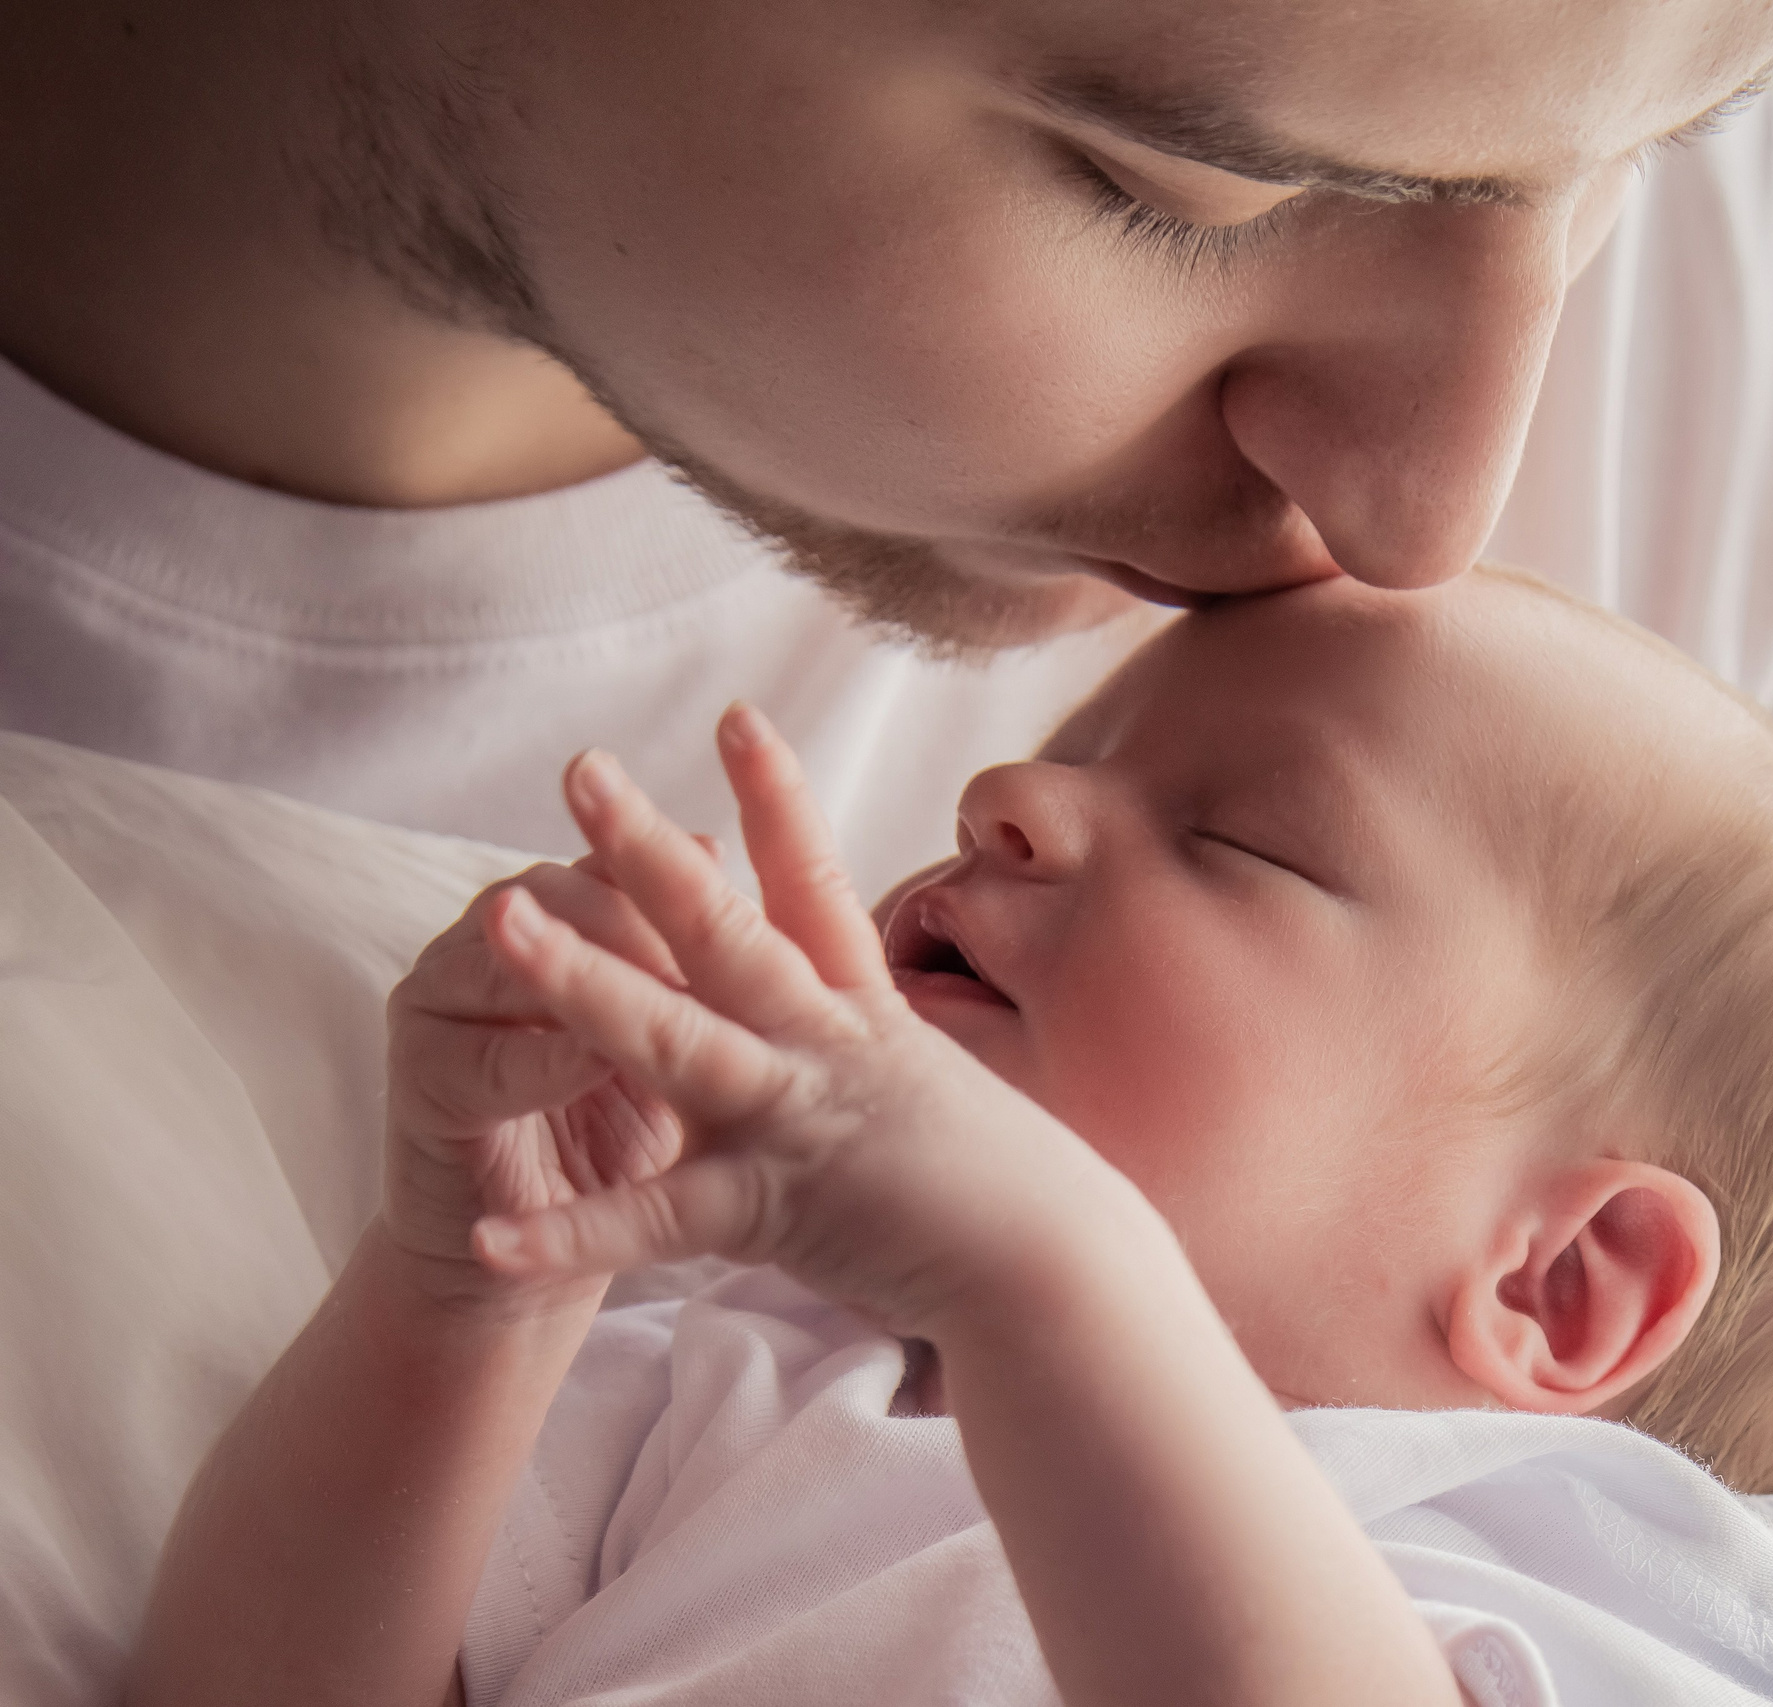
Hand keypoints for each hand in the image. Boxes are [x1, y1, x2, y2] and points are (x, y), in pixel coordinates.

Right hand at [382, 853, 690, 1313]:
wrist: (539, 1255)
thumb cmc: (625, 1129)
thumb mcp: (674, 1037)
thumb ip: (686, 958)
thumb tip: (720, 853)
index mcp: (553, 912)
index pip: (610, 864)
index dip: (670, 868)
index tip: (730, 872)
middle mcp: (484, 938)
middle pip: (560, 895)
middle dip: (632, 910)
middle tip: (705, 928)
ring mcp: (439, 1001)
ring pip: (511, 960)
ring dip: (584, 969)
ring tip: (657, 985)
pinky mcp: (419, 1080)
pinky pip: (485, 1060)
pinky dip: (544, 1060)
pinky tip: (593, 1058)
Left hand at [469, 704, 1140, 1338]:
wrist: (1064, 1274)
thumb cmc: (1014, 1195)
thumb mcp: (937, 1099)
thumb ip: (876, 1061)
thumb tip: (855, 1040)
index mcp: (865, 1018)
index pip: (814, 885)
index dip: (775, 797)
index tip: (736, 716)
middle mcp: (828, 1046)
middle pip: (724, 929)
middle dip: (647, 849)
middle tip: (579, 767)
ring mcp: (799, 1118)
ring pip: (673, 1037)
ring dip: (581, 978)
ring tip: (496, 923)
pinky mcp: (775, 1208)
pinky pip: (657, 1223)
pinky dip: (572, 1236)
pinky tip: (486, 1238)